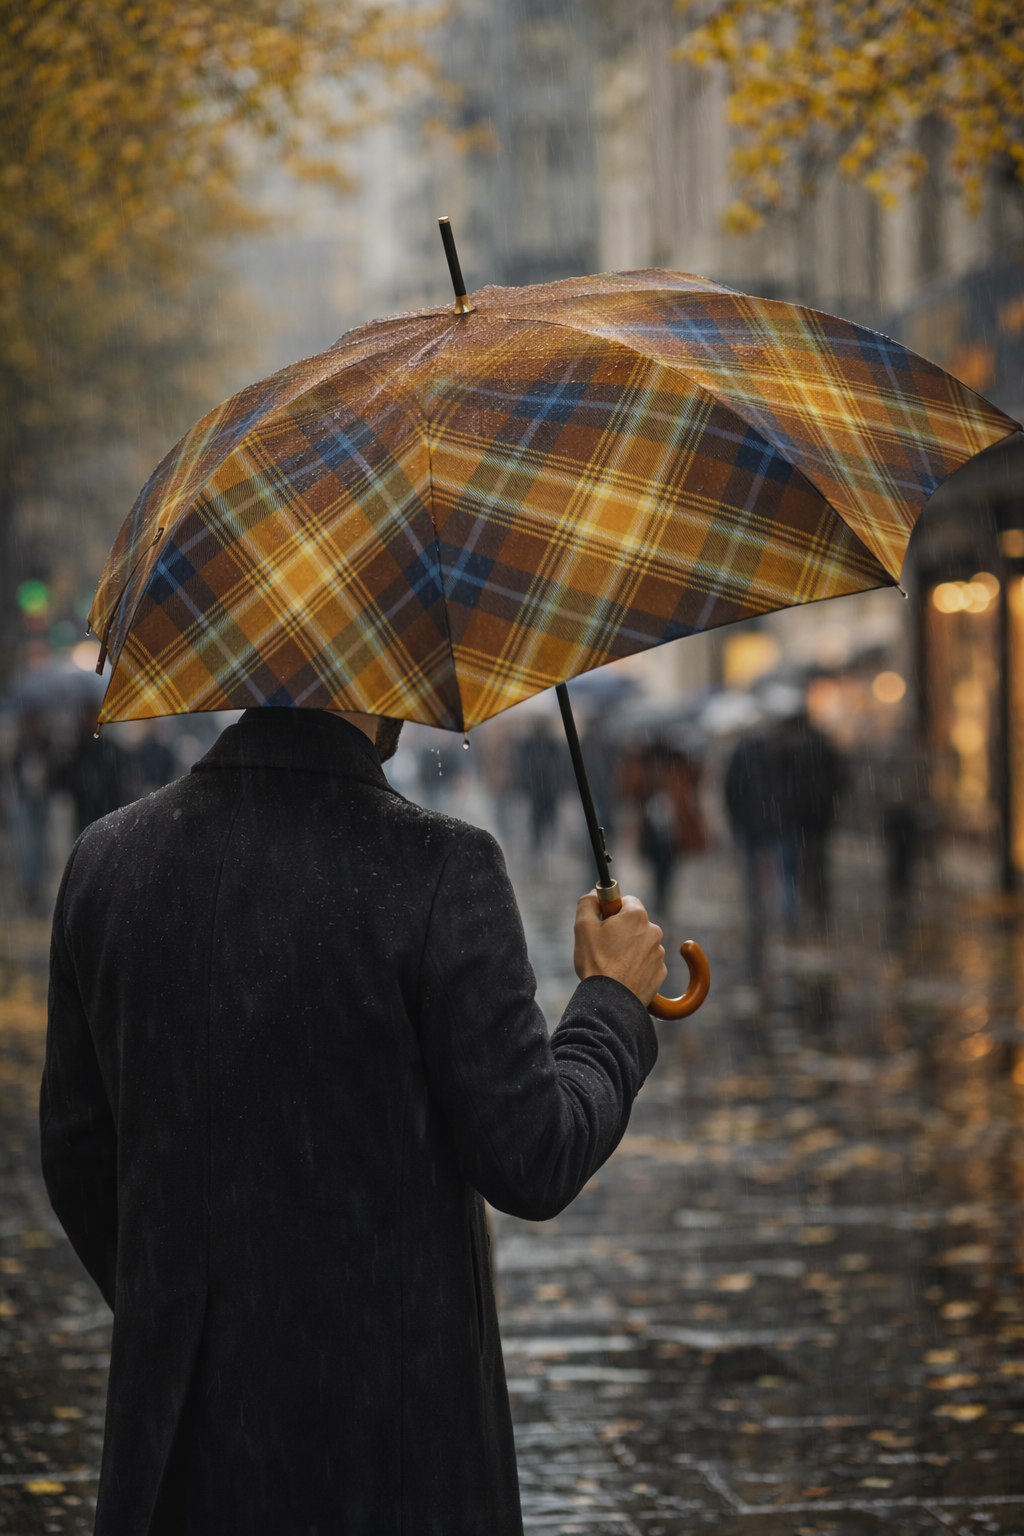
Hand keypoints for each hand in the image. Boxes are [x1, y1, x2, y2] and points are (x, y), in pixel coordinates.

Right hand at [573, 892, 666, 1007]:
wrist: (611, 1001)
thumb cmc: (596, 963)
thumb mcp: (583, 927)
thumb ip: (588, 903)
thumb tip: (594, 895)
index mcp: (636, 916)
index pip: (627, 901)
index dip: (612, 910)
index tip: (603, 922)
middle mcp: (653, 931)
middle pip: (635, 923)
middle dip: (621, 931)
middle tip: (604, 946)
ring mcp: (659, 953)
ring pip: (641, 944)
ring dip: (629, 949)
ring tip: (611, 965)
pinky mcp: (660, 973)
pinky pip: (647, 963)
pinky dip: (636, 966)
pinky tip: (622, 976)